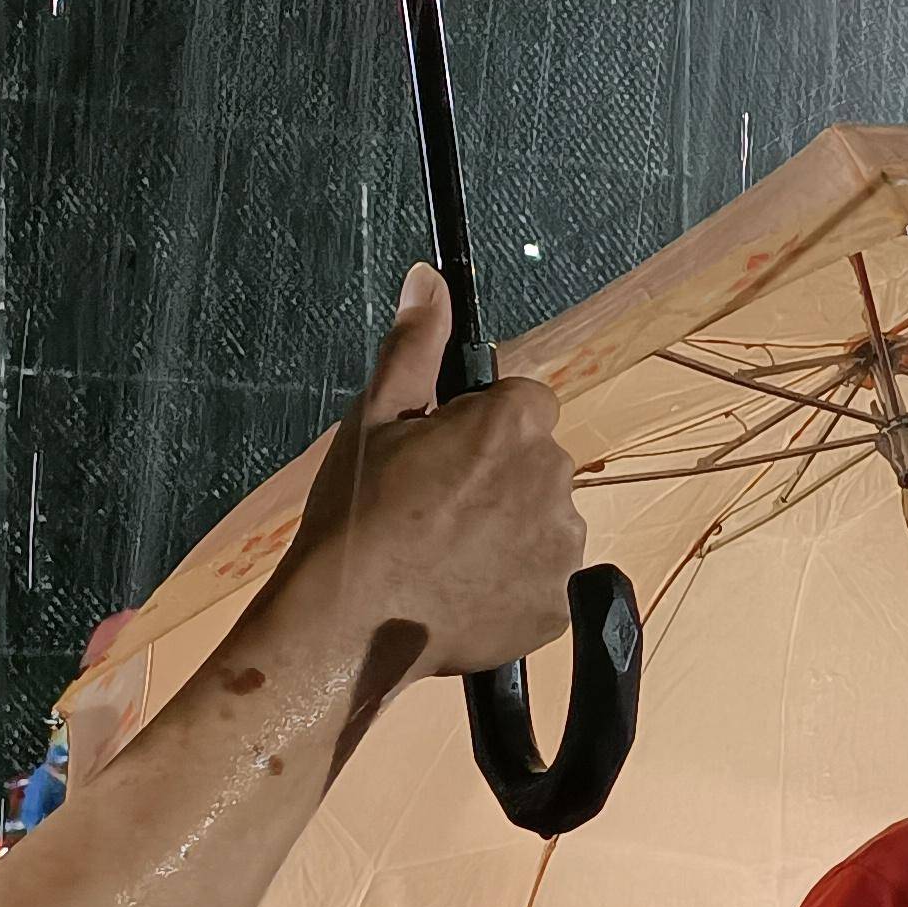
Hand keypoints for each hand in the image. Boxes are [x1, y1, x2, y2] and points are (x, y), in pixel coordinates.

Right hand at [275, 267, 586, 691]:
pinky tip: (465, 593)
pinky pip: (546, 581)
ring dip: (512, 530)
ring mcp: (561, 547)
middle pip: (540, 461)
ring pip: (547, 520)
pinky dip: (515, 586)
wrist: (346, 625)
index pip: (526, 402)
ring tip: (447, 557)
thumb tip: (429, 280)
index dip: (483, 427)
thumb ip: (414, 345)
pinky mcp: (558, 604)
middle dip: (501, 477)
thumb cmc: (354, 519)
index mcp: (512, 425)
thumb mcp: (374, 419)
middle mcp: (552, 479)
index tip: (444, 455)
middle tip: (436, 510)